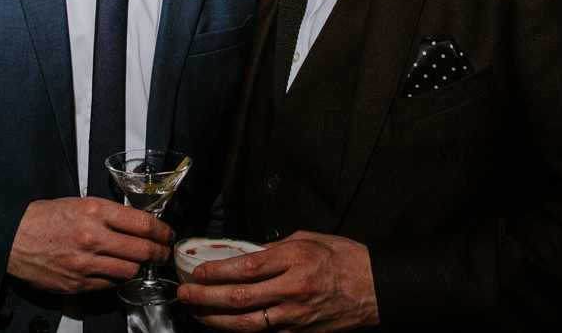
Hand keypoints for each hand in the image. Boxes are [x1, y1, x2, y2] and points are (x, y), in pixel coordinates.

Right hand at [6, 196, 171, 293]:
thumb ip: (110, 215)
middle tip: (164, 253)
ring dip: (139, 268)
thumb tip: (140, 225)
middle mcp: (92, 237)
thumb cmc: (47, 217)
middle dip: (160, 253)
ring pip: (130, 271)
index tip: (168, 235)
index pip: (143, 224)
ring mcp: (85, 263)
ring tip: (139, 263)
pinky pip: (110, 285)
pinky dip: (117, 278)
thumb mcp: (81, 203)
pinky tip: (116, 270)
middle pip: (142, 251)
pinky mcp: (77, 283)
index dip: (163, 232)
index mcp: (95, 211)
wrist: (14, 237)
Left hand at [179, 232, 377, 330]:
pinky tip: (222, 325)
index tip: (197, 271)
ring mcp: (296, 316)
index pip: (245, 267)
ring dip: (215, 319)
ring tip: (196, 312)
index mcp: (295, 259)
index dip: (216, 272)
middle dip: (205, 297)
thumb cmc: (344, 258)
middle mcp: (294, 289)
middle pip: (239, 298)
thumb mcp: (308, 239)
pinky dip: (239, 330)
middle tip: (184, 294)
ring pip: (247, 324)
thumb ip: (274, 248)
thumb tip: (243, 255)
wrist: (376, 288)